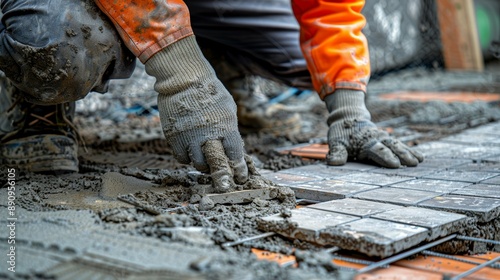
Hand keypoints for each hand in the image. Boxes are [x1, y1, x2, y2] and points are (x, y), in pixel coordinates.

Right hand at [145, 36, 248, 188]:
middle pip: (216, 163)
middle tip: (224, 187)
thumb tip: (233, 150)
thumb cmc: (210, 92)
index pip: (234, 153)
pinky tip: (191, 152)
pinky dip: (188, 158)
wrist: (183, 79)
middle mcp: (207, 134)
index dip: (238, 167)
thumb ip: (230, 130)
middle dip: (222, 178)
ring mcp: (189, 137)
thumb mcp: (228, 109)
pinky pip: (182, 157)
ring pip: (198, 163)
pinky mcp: (174, 137)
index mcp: (225, 126)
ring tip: (207, 164)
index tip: (241, 176)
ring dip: (204, 166)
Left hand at [325, 90, 422, 167]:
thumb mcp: (336, 143)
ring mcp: (383, 138)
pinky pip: (399, 144)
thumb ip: (337, 153)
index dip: (385, 157)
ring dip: (409, 152)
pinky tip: (420, 157)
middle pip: (391, 147)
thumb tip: (332, 162)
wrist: (347, 117)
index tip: (395, 164)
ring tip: (420, 160)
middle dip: (402, 155)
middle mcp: (377, 139)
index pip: (377, 150)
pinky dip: (409, 150)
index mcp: (365, 142)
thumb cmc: (341, 134)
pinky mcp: (387, 139)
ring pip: (397, 145)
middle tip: (413, 163)